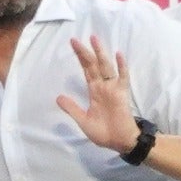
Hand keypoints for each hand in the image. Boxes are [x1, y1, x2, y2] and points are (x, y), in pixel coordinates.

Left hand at [56, 37, 139, 153]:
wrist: (119, 141)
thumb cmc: (103, 132)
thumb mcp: (83, 120)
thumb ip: (72, 108)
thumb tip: (58, 97)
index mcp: (94, 91)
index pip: (86, 70)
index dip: (80, 57)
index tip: (73, 43)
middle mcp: (103, 86)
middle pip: (94, 65)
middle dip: (86, 52)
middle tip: (77, 39)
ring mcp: (113, 88)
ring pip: (106, 67)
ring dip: (101, 53)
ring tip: (94, 39)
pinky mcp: (123, 93)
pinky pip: (123, 77)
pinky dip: (121, 66)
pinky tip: (118, 55)